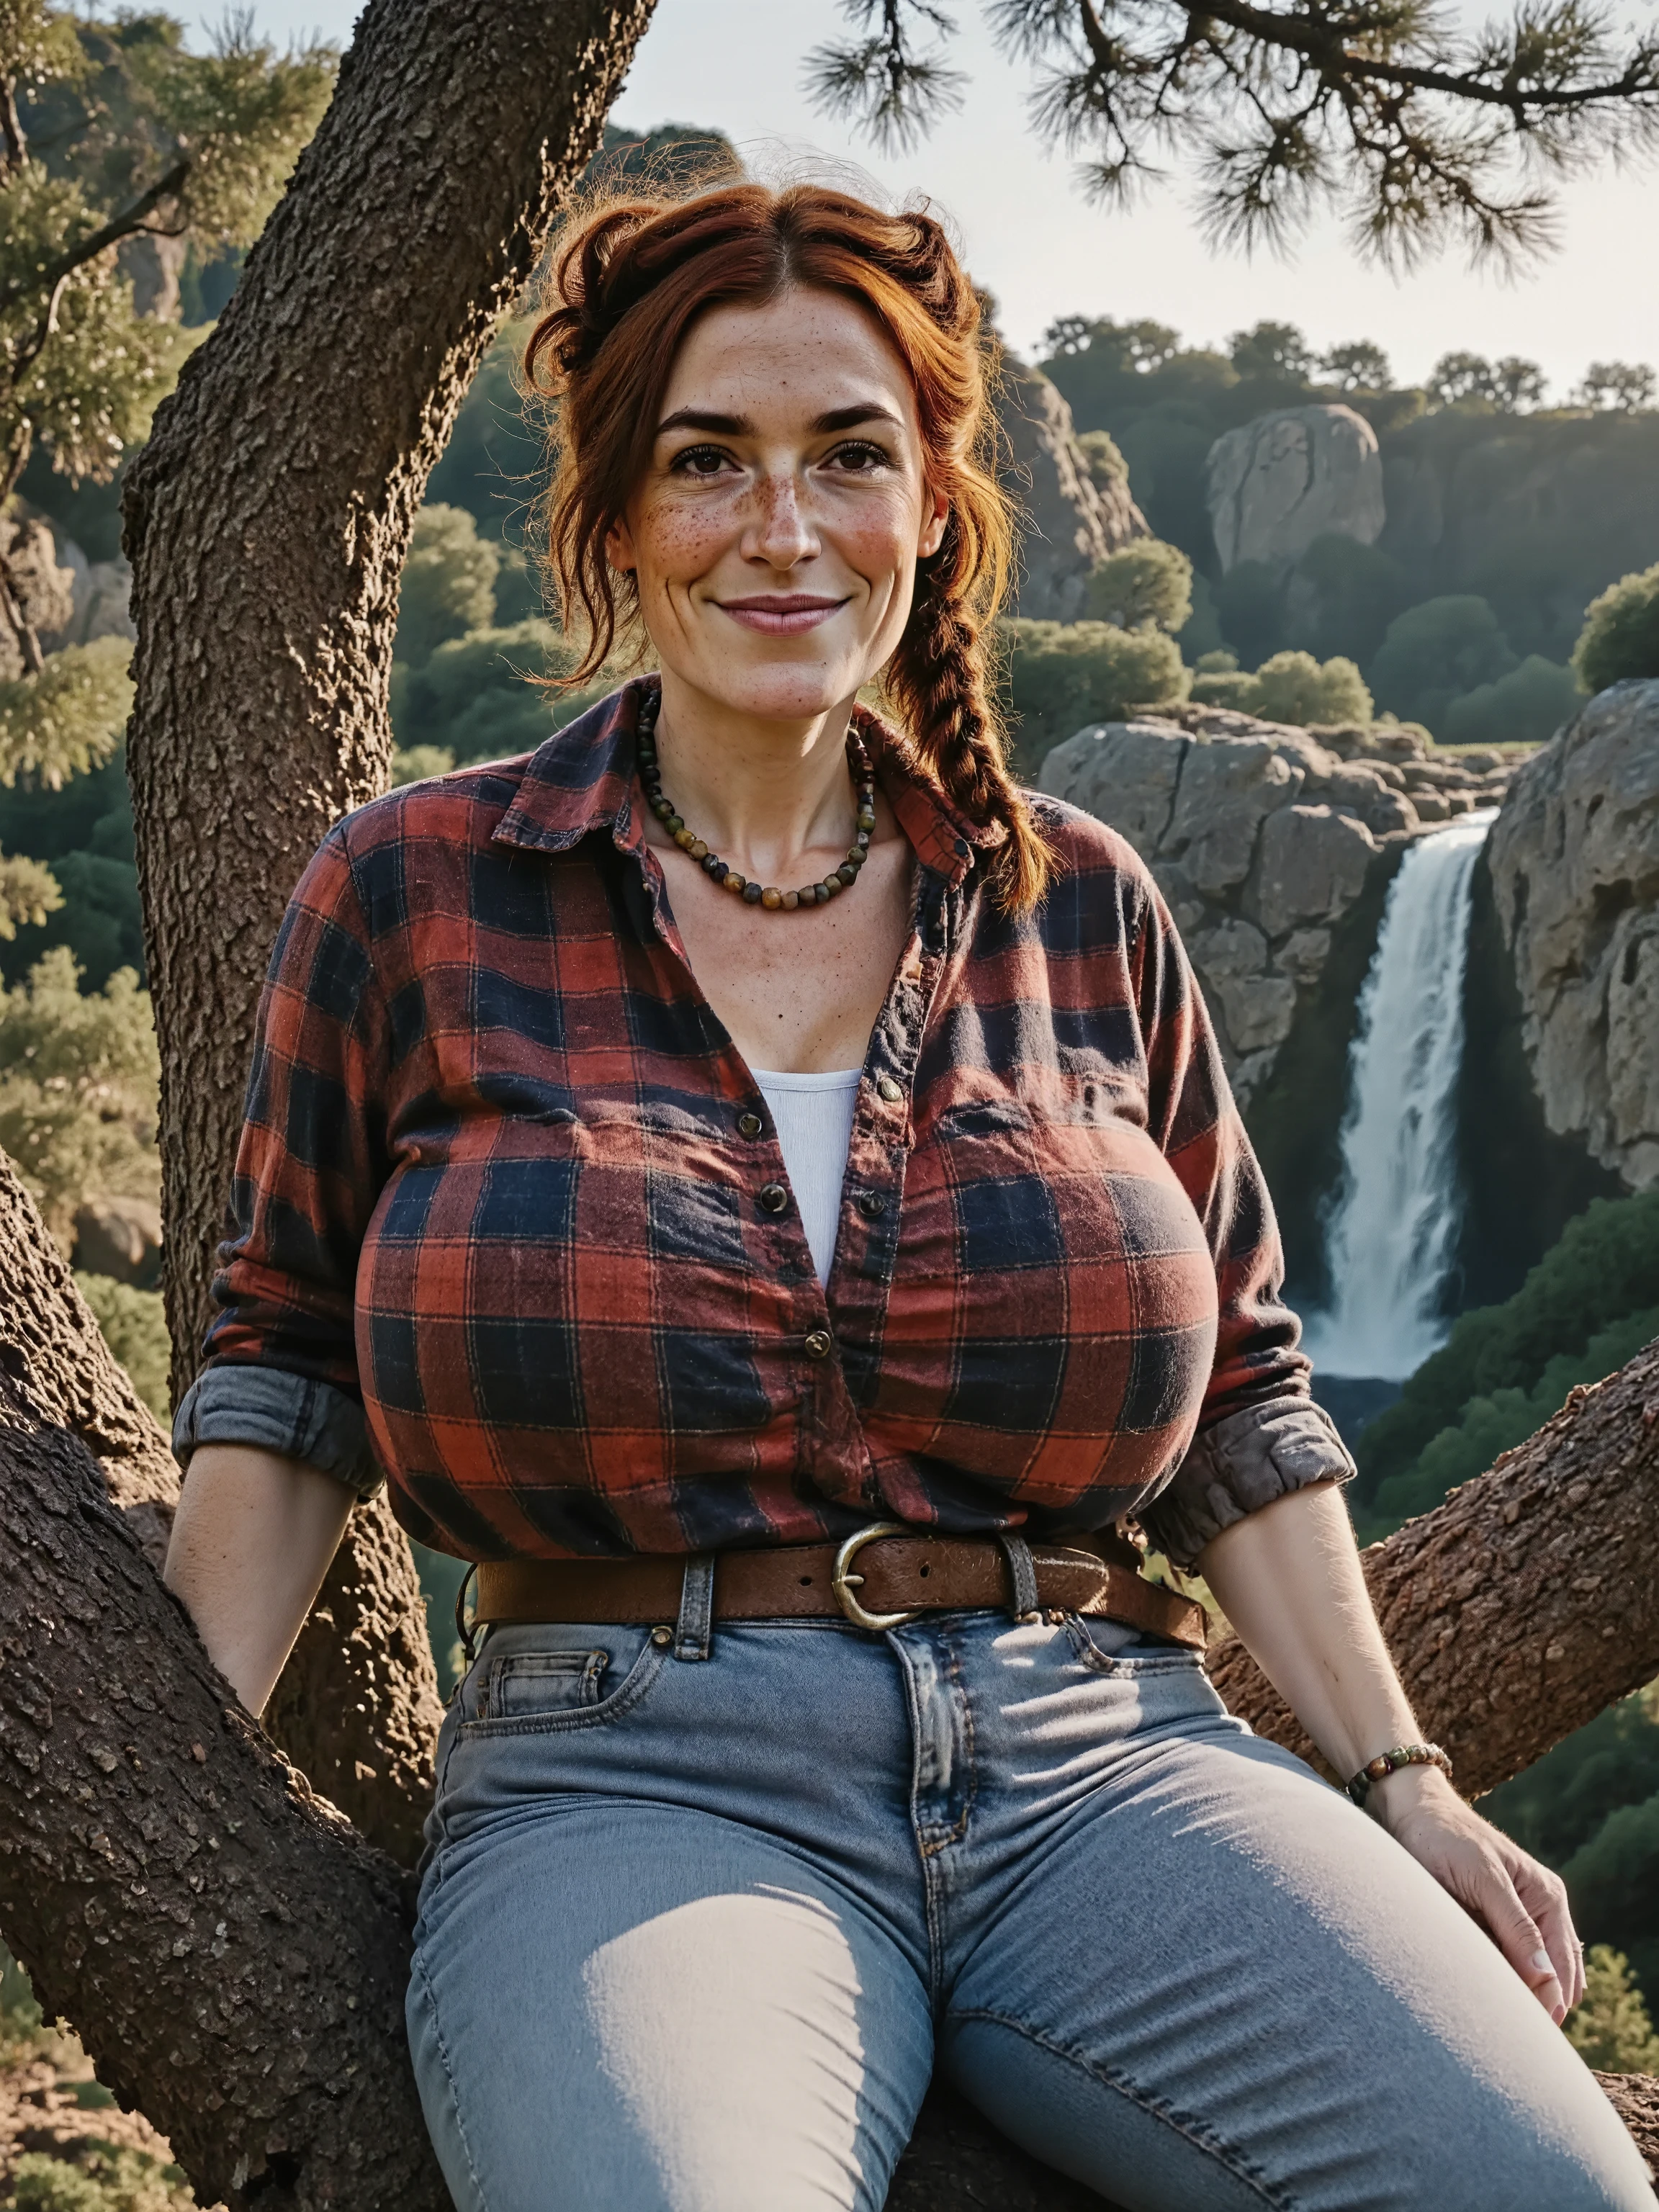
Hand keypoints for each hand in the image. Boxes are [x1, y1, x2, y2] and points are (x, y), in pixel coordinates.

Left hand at [1369, 1763, 1584, 2022]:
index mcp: (1548, 1899)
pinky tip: (1473, 1988)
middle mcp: (1540, 1912)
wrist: (1409, 1811)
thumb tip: (1548, 1980)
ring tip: (1483, 2009)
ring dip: (1511, 1995)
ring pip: (1526, 1979)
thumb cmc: (1443, 1837)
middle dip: (1532, 2006)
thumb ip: (1515, 1926)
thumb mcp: (1482, 1878)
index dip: (1545, 2005)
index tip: (1517, 2030)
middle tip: (1498, 2028)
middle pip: (1553, 1982)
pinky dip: (1493, 1980)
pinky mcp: (1490, 1927)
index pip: (1561, 1970)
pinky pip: (1502, 1967)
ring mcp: (1517, 1922)